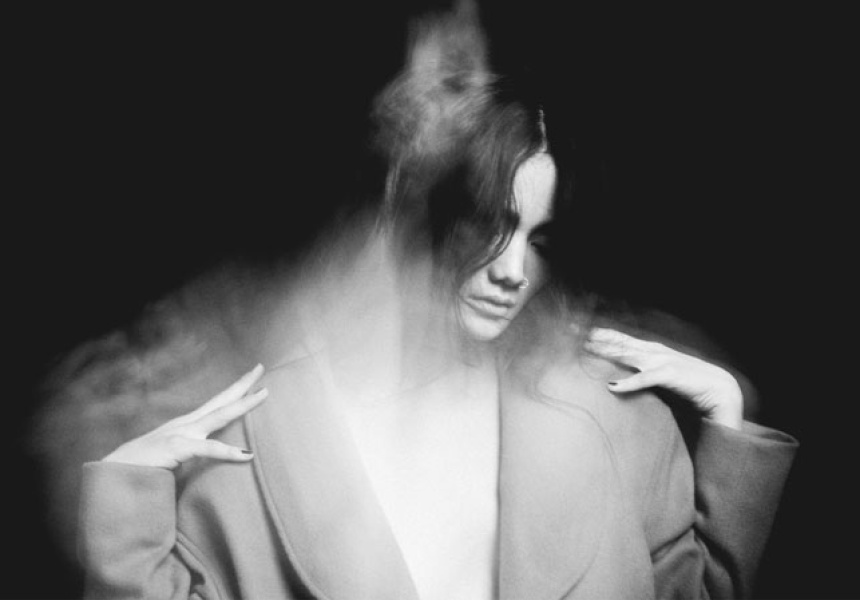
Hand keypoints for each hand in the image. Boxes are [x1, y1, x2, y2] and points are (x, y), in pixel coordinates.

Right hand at [102, 364, 268, 468]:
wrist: (115, 474)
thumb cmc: (144, 466)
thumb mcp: (173, 456)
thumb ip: (190, 451)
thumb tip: (205, 453)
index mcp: (187, 425)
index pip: (216, 403)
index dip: (235, 390)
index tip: (253, 377)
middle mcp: (187, 424)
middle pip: (221, 400)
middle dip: (242, 383)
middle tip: (261, 367)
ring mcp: (182, 433)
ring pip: (219, 415)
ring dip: (243, 404)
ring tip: (265, 393)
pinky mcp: (176, 448)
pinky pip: (207, 449)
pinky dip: (228, 452)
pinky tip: (247, 454)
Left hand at [583, 327, 743, 429]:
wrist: (719, 389)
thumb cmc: (686, 385)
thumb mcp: (657, 376)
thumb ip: (638, 373)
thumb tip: (614, 378)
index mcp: (648, 350)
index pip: (616, 338)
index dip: (594, 333)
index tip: (572, 329)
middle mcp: (651, 351)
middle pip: (616, 341)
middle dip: (592, 335)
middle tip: (568, 330)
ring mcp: (660, 361)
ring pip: (626, 353)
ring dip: (605, 351)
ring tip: (584, 347)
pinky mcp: (670, 375)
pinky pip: (645, 379)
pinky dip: (629, 383)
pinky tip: (613, 386)